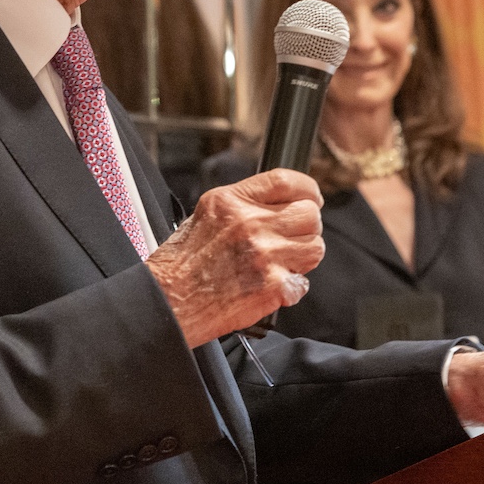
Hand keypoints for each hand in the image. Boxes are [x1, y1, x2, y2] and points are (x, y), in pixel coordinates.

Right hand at [147, 169, 324, 346]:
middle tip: (290, 240)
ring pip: (314, 247)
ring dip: (302, 257)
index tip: (312, 198)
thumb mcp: (206, 216)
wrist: (169, 301)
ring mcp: (264, 255)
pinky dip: (292, 289)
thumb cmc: (181, 264)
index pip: (286, 181)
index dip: (308, 189)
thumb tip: (277, 203)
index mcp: (232, 201)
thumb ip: (242, 204)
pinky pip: (304, 283)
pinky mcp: (272, 286)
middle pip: (309, 214)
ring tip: (280, 265)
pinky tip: (270, 287)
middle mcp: (250, 223)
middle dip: (304, 228)